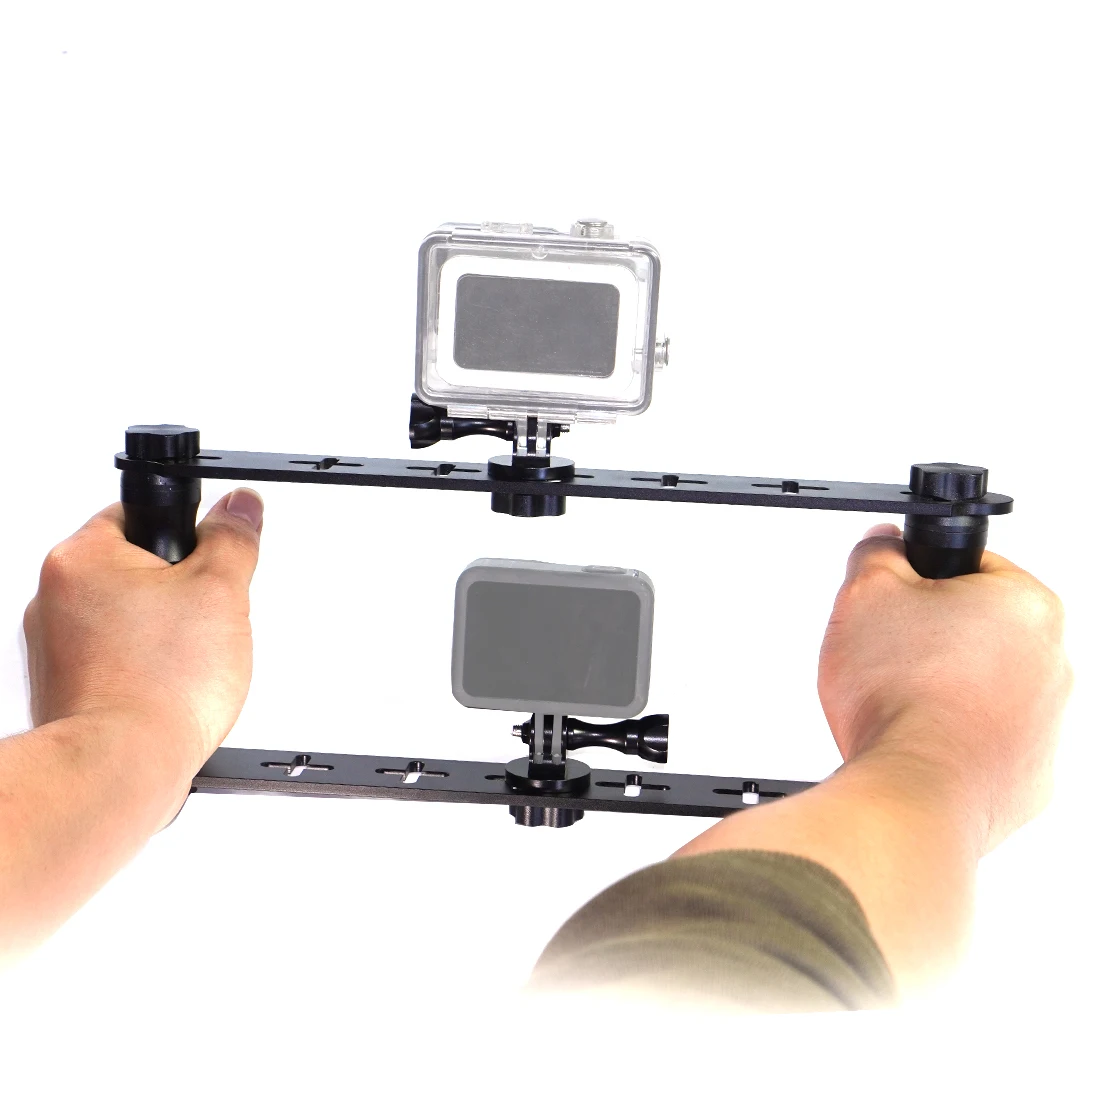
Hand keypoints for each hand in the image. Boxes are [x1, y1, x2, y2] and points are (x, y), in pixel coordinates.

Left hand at [23, 490, 264, 778]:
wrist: (120, 767)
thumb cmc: (155, 687)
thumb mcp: (221, 591)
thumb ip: (233, 540)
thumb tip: (240, 506)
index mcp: (80, 558)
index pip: (138, 515)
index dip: (186, 538)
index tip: (208, 562)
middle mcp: (53, 599)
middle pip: (133, 570)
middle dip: (177, 593)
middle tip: (204, 621)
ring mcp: (52, 649)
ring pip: (126, 620)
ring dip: (161, 635)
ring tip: (187, 664)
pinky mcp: (64, 689)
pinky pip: (115, 662)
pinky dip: (143, 671)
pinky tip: (169, 691)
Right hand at [818, 523, 1071, 852]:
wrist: (915, 789)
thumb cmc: (903, 697)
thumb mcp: (865, 593)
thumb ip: (876, 553)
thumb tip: (883, 544)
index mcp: (1027, 605)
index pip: (970, 570)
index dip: (920, 582)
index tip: (895, 602)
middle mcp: (1054, 662)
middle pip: (978, 630)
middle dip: (930, 639)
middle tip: (887, 655)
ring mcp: (1048, 725)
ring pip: (982, 687)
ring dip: (942, 689)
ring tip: (897, 703)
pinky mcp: (1030, 776)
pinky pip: (985, 741)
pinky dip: (952, 739)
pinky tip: (916, 740)